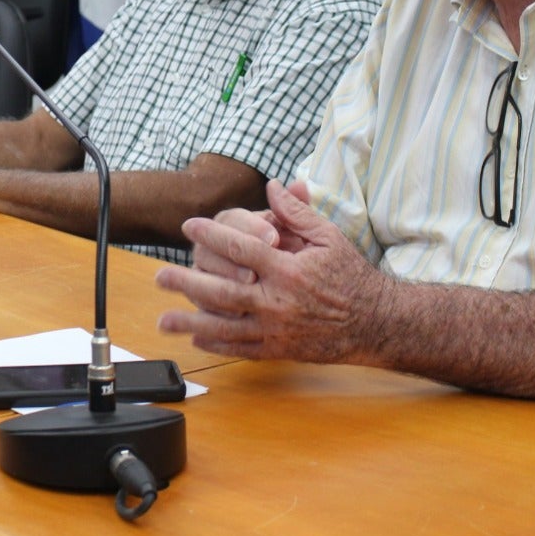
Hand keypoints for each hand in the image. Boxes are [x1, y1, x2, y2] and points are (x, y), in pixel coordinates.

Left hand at [154, 179, 389, 362]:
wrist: (375, 323)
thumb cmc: (351, 275)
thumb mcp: (328, 237)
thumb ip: (297, 213)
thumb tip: (273, 185)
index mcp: (289, 270)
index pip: (242, 248)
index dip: (212, 235)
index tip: (189, 226)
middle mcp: (278, 301)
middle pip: (223, 291)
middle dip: (188, 282)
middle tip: (159, 276)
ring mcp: (277, 329)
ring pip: (226, 326)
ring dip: (191, 322)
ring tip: (163, 319)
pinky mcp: (280, 349)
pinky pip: (242, 349)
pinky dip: (217, 345)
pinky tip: (196, 338)